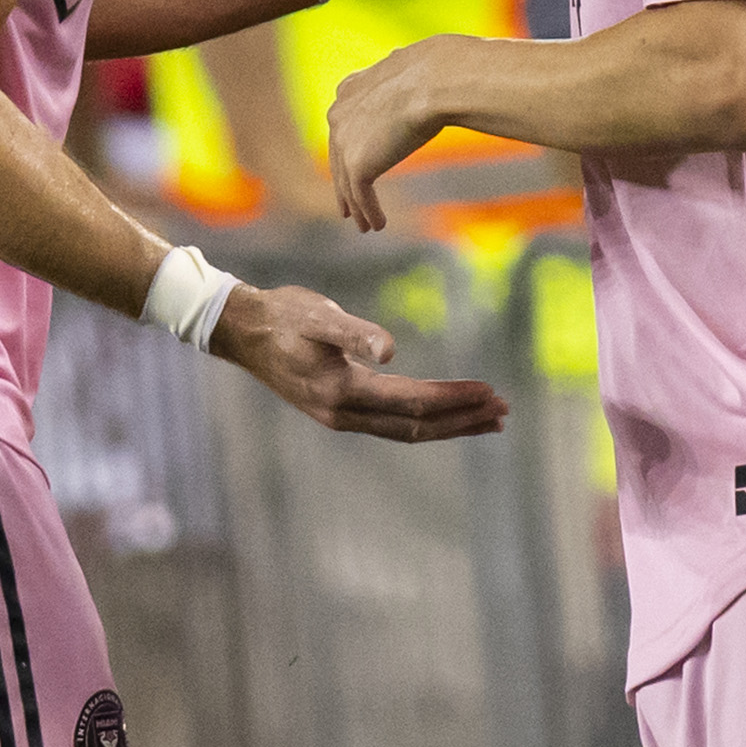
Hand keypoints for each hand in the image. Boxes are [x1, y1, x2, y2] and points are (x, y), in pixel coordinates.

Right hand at [209, 281, 507, 441]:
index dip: (454, 399)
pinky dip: (424, 422)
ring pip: (406, 430)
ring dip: (449, 426)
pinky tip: (441, 416)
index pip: (413, 402)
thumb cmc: (282, 315)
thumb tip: (391, 349)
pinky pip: (391, 424)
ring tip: (486, 420)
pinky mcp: (337, 411)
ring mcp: (339, 417)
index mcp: (342, 391)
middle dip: (462, 420)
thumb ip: (354, 333)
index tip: (491, 392)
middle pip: (416, 427)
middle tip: (504, 412)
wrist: (241, 330)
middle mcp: (343, 413)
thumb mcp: (318, 316)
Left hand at [325, 38, 456, 231]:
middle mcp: (338, 114)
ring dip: (356, 207)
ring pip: (347, 183)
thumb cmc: (436, 72)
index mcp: (348, 91)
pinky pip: (360, 196)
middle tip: (348, 208)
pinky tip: (378, 225)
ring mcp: (344, 141)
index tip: (350, 168)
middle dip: (343, 185)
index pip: (343, 127)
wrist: (435, 80)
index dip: (346, 151)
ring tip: (365, 226)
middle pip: (338, 158)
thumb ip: (399, 77)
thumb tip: (404, 58)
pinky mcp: (356, 164)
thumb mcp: (409, 70)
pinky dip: (369, 212)